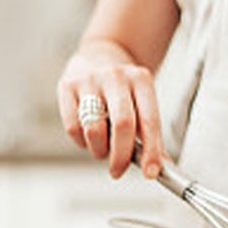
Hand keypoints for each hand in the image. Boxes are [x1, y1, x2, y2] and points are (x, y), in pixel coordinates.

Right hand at [57, 42, 164, 179]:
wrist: (99, 55)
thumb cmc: (125, 87)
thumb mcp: (143, 99)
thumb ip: (150, 131)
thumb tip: (160, 165)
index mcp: (142, 80)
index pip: (150, 121)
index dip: (152, 150)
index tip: (151, 172)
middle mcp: (117, 77)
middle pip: (123, 124)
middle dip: (121, 156)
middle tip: (118, 171)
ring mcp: (90, 80)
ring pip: (94, 129)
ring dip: (99, 150)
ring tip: (103, 150)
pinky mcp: (67, 86)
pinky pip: (73, 127)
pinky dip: (81, 141)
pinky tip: (88, 137)